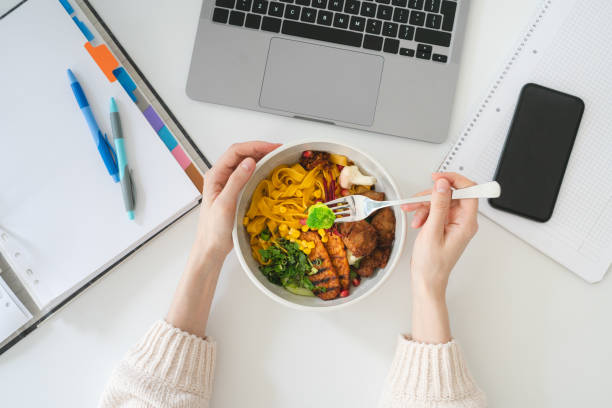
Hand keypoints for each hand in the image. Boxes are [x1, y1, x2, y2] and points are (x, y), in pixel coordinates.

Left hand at [167, 141, 279, 337]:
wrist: (211, 248)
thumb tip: (250, 161)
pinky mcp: (235, 192)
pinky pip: (248, 175)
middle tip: (280, 150)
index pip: (236, 151)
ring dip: (261, 158)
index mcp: (215, 175)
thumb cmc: (214, 229)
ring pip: (245, 163)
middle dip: (260, 149)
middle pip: (241, 154)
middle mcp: (220, 176)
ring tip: (277, 158)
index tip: (273, 148)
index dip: (255, 146)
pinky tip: (270, 172)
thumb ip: (237, 181)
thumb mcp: (226, 204)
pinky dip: (260, 170)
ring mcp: (227, 184)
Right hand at [402, 172, 478, 342]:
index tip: (438, 178)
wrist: (426, 280)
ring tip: (412, 213)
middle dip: (431, 195)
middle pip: (451, 194)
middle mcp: (463, 221)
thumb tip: (443, 185)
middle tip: (416, 199)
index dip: (454, 180)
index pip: (469, 191)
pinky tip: (416, 221)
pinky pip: (435, 210)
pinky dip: (423, 212)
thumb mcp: (432, 231)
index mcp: (467, 222)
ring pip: (440, 201)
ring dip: (424, 205)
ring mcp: (454, 223)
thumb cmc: (432, 264)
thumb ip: (438, 205)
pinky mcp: (444, 225)